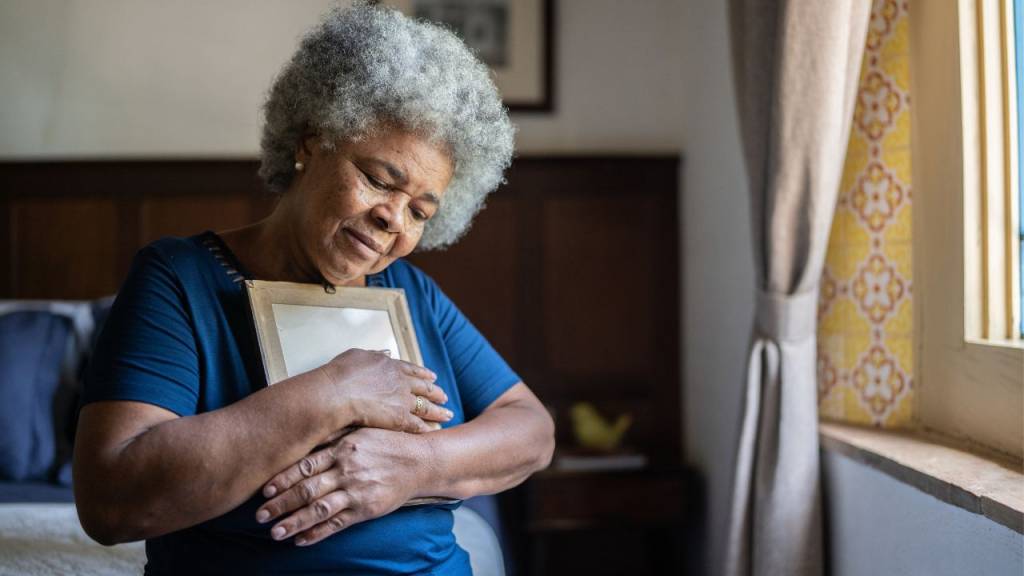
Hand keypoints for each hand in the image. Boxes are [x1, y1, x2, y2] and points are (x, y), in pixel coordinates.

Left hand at [255, 428, 433, 545]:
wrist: (420, 461)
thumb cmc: (388, 443)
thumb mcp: (361, 431)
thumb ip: (334, 435)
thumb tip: (304, 435)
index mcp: (343, 449)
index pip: (306, 465)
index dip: (283, 478)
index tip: (264, 489)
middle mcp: (347, 471)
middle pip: (307, 490)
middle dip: (280, 504)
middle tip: (259, 515)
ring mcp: (357, 491)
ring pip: (319, 510)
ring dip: (294, 522)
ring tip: (274, 533)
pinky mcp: (367, 509)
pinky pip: (337, 524)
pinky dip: (318, 533)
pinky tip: (301, 540)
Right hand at [318, 349, 451, 433]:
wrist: (335, 393)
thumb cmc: (340, 374)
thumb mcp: (358, 355)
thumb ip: (375, 355)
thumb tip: (386, 353)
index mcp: (391, 366)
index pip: (413, 370)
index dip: (424, 374)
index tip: (433, 377)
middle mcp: (401, 382)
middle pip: (425, 388)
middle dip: (436, 392)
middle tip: (445, 396)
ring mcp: (402, 401)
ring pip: (426, 407)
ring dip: (438, 411)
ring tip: (448, 415)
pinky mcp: (399, 419)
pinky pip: (417, 424)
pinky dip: (426, 428)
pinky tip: (433, 432)